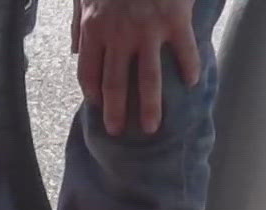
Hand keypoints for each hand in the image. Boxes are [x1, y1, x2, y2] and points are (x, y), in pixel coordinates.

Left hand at [74, 0, 200, 136]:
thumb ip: (78, 22)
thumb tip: (74, 50)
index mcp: (93, 29)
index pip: (88, 72)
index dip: (93, 94)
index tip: (98, 108)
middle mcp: (118, 36)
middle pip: (115, 84)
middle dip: (116, 112)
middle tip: (118, 132)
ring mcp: (148, 31)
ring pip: (148, 79)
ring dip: (150, 107)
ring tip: (153, 127)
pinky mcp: (175, 22)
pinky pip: (184, 53)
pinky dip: (189, 69)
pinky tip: (191, 84)